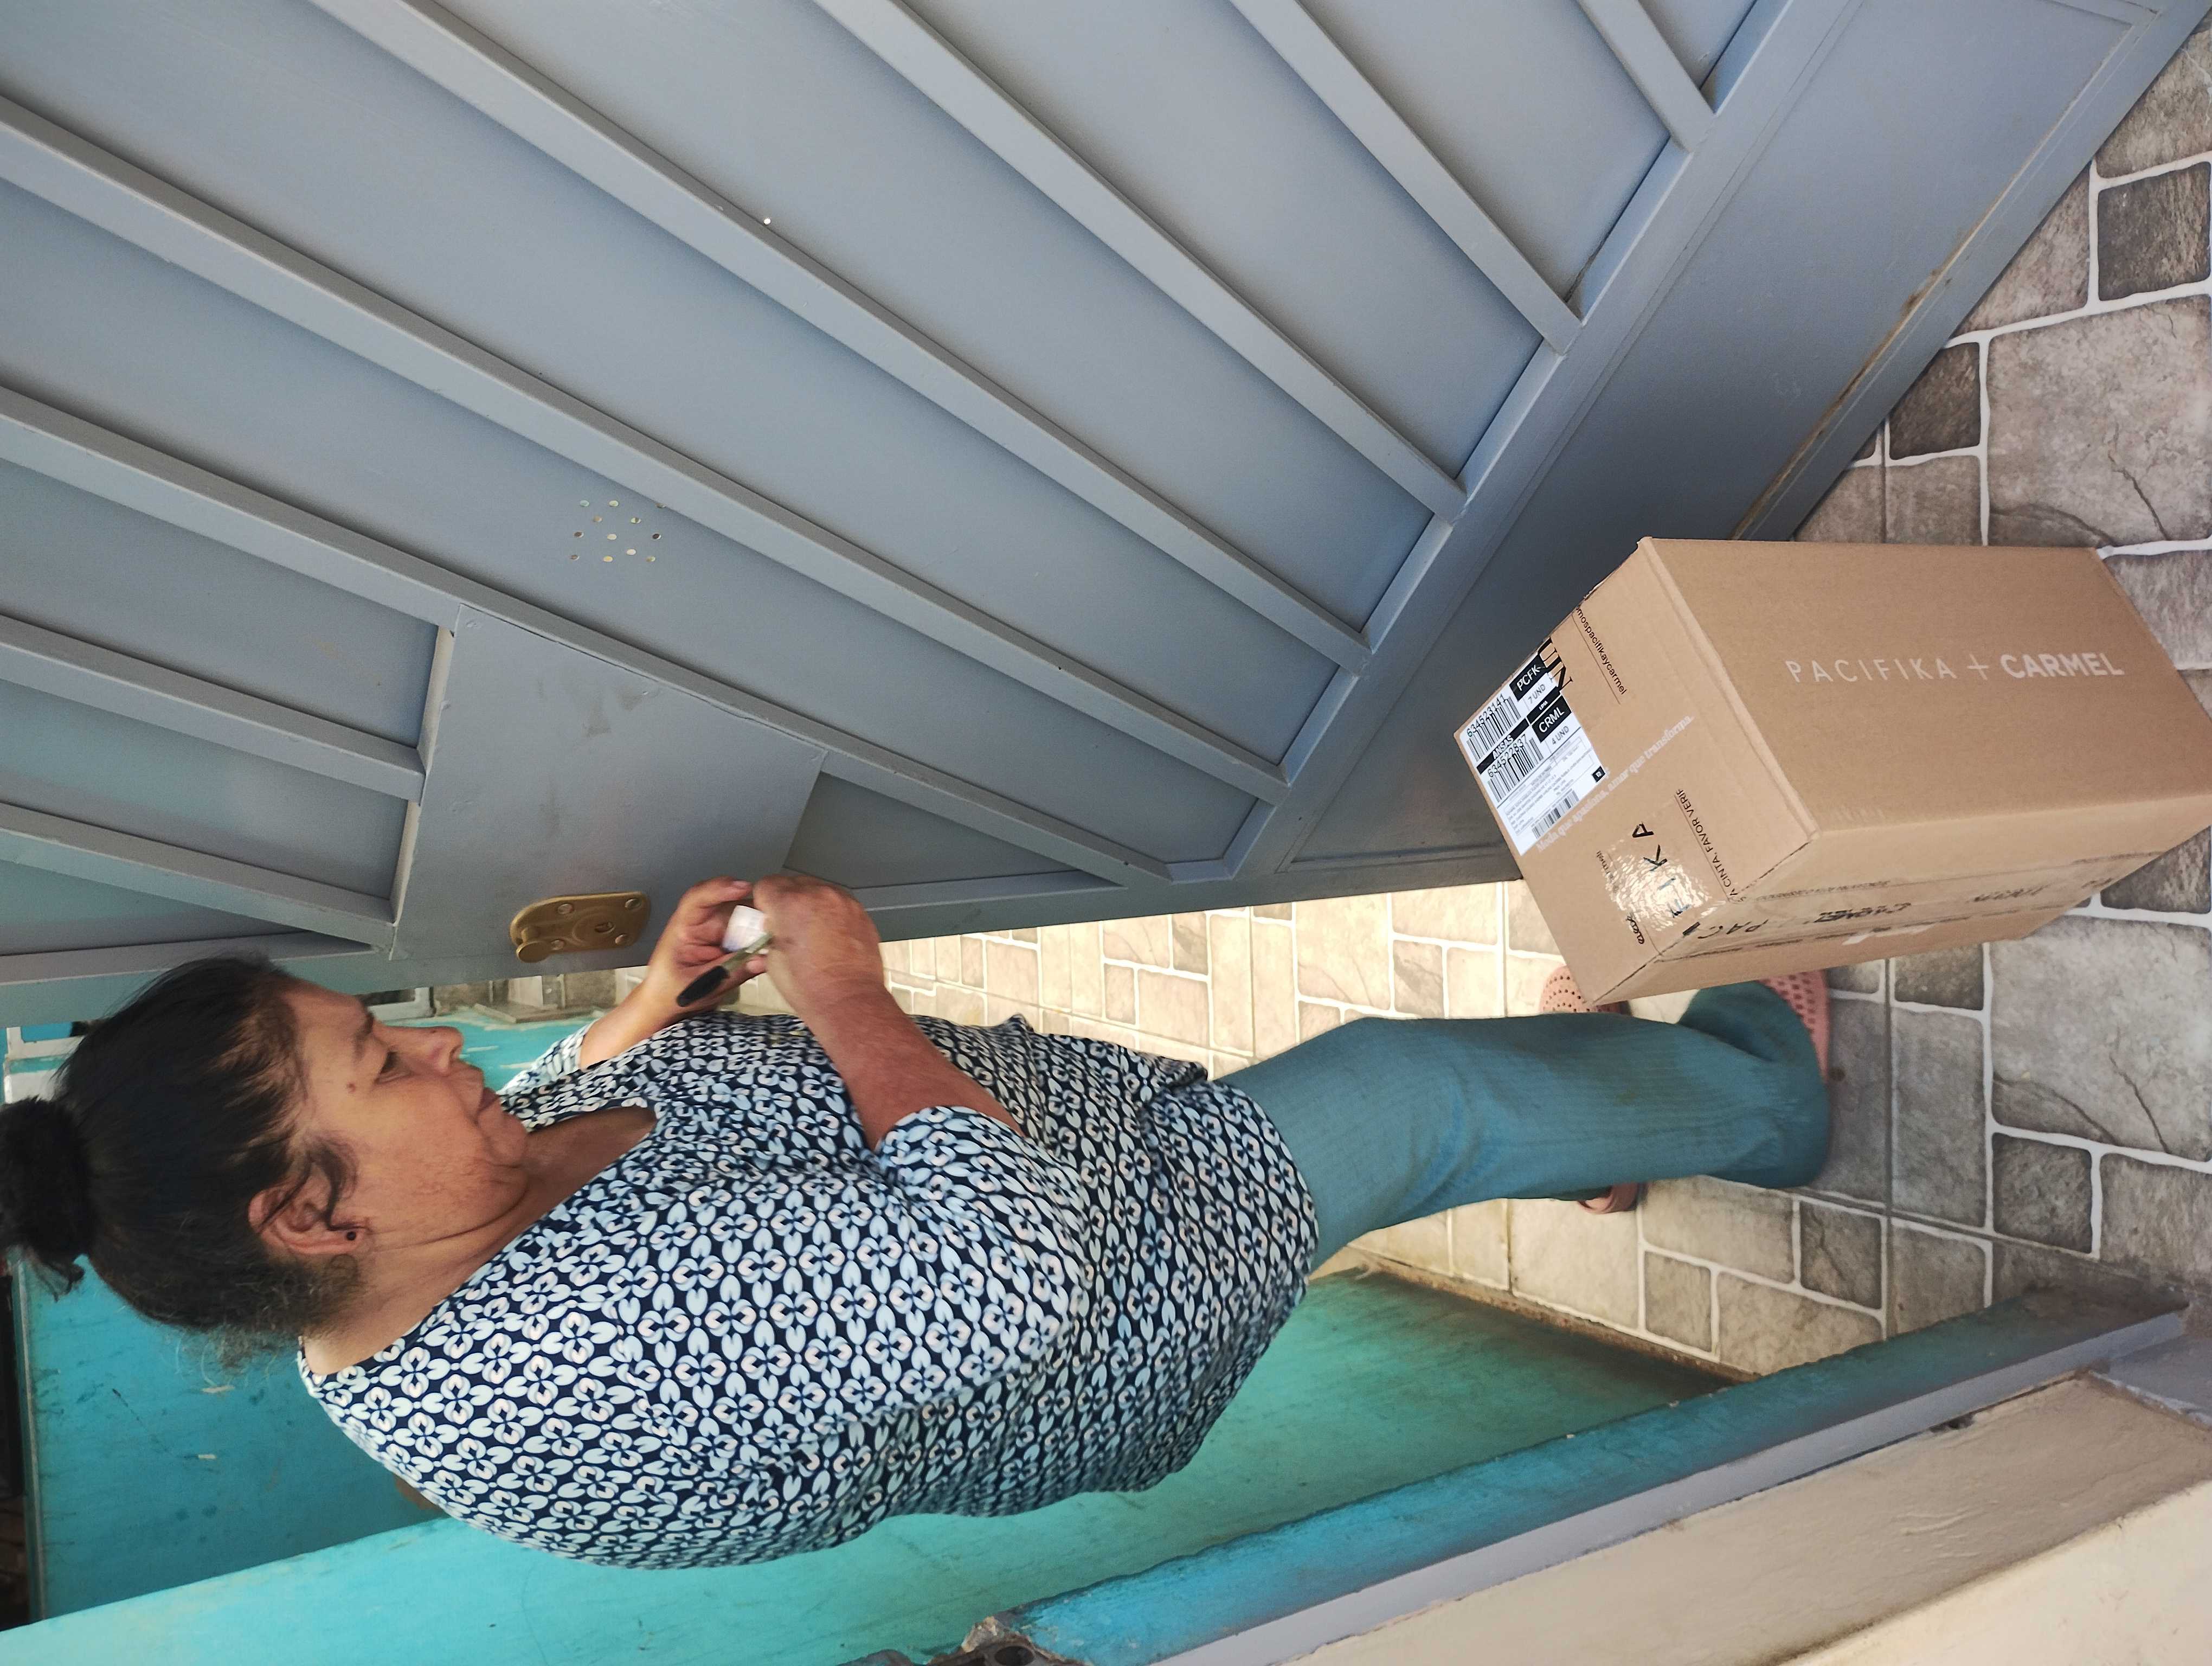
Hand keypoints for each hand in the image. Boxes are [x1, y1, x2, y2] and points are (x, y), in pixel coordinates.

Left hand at [643, 876, 769, 1009]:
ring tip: (775, 936)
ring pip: (742, 917)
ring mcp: (716, 930)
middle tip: (774, 919)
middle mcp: (702, 923)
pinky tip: (770, 945)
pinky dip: (760, 937)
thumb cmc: (671, 992)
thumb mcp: (699, 987)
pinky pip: (748, 932)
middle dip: (752, 908)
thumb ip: (730, 973)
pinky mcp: (728, 940)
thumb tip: (762, 960)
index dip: (719, 889)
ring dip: (759, 924)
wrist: (665, 1003)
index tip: (742, 888)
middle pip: (729, 905)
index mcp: (684, 928)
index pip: (697, 899)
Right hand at [750, 873, 884, 1021]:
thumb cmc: (813, 988)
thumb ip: (768, 937)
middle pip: (792, 883)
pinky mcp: (859, 911)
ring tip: (810, 933)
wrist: (850, 1001)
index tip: (767, 917)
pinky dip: (829, 912)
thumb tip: (768, 932)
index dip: (763, 903)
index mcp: (791, 905)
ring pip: (816, 889)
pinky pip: (837, 902)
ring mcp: (843, 901)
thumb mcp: (773, 962)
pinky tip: (828, 935)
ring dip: (809, 904)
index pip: (766, 884)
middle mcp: (819, 895)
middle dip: (785, 902)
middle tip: (787, 927)